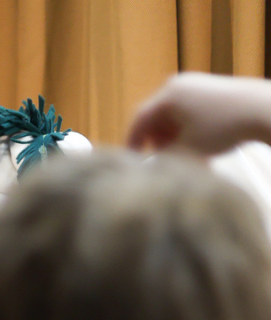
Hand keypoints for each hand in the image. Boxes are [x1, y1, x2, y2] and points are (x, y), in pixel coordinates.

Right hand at [127, 72, 270, 154]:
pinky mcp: (208, 88)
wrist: (259, 108)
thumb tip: (150, 164)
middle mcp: (177, 85)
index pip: (139, 120)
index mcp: (167, 96)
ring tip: (182, 157)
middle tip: (160, 161)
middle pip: (156, 117)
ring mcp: (194, 84)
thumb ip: (162, 157)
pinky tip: (196, 145)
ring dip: (172, 137)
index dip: (132, 142)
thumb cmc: (221, 128)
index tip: (131, 161)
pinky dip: (185, 128)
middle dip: (155, 141)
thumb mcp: (186, 149)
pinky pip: (187, 111)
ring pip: (172, 115)